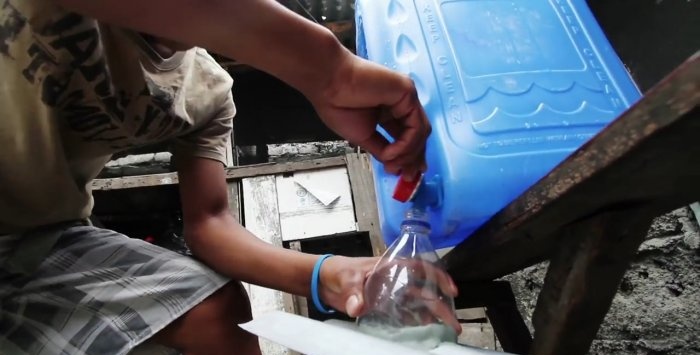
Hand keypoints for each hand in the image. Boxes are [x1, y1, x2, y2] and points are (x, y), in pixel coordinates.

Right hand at [310, 54, 431, 178]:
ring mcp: (405, 96)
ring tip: (393, 165)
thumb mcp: (363, 136)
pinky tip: (392, 152)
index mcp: (388, 110)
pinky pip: (415, 125)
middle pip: (419, 134)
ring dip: (409, 153)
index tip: (405, 173)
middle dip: (415, 158)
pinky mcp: (407, 92)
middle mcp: (400, 102)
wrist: (328, 83)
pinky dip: (406, 144)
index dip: (409, 156)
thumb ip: (381, 149)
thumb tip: (393, 162)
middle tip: (409, 176)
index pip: (407, 135)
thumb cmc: (337, 103)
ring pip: (420, 131)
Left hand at [318, 256, 461, 333]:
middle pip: (423, 291)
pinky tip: (426, 331)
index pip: (420, 268)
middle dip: (441, 305)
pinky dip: (415, 322)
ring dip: (431, 316)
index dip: (438, 277)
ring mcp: (390, 294)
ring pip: (417, 304)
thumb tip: (357, 307)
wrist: (324, 280)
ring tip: (445, 329)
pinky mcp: (383, 306)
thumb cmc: (338, 270)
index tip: (451, 290)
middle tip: (453, 322)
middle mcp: (395, 280)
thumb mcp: (347, 277)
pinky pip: (404, 315)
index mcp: (391, 266)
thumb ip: (353, 292)